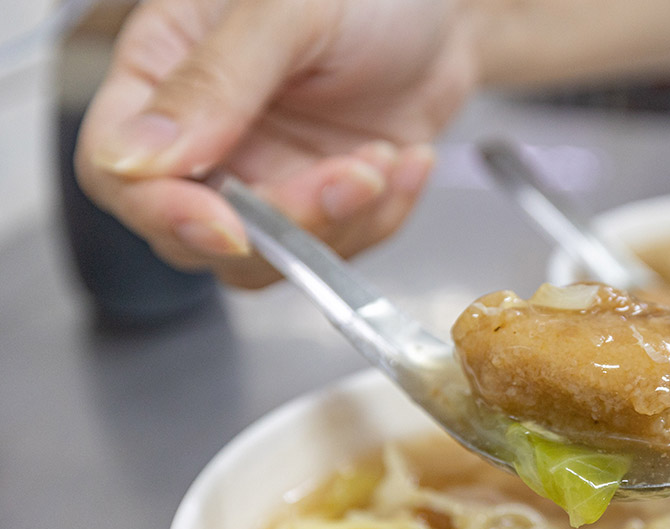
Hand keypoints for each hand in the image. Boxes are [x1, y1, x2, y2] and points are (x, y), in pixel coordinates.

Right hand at [76, 0, 477, 287]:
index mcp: (164, 71)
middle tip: (348, 178)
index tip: (225, 224)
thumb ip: (215, 81)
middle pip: (195, 232)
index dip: (162, 210)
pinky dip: (381, 216)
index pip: (117, 169)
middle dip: (276, 225)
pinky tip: (408, 160)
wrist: (446, 7)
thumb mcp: (286, 11)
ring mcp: (269, 174)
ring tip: (384, 159)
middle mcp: (208, 135)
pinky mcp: (329, 199)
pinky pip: (339, 246)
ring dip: (337, 223)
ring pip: (268, 255)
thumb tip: (135, 156)